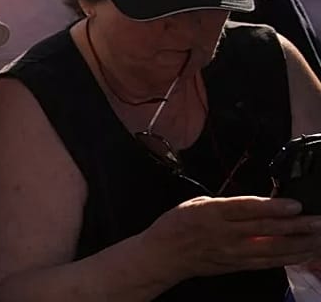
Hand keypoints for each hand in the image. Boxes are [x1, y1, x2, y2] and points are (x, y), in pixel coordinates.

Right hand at [141, 196, 320, 281]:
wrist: (163, 255)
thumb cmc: (176, 225)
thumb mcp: (196, 204)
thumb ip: (226, 204)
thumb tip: (257, 204)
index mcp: (211, 212)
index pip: (247, 209)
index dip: (273, 207)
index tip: (295, 205)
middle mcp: (224, 233)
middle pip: (265, 229)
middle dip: (296, 226)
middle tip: (318, 221)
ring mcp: (232, 252)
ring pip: (272, 249)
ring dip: (299, 244)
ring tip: (318, 238)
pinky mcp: (236, 265)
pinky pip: (267, 263)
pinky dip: (288, 258)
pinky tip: (303, 253)